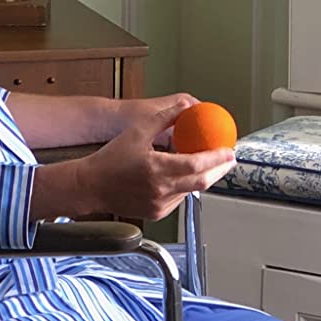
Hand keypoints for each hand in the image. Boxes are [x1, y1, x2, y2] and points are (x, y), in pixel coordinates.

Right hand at [30, 99, 234, 222]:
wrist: (91, 186)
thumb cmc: (110, 159)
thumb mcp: (136, 131)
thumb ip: (163, 118)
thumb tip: (184, 107)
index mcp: (156, 169)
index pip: (196, 165)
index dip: (216, 158)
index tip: (229, 150)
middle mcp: (160, 190)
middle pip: (202, 182)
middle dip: (219, 170)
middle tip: (228, 159)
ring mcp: (159, 205)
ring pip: (191, 191)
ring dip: (203, 178)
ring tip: (208, 165)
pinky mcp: (157, 213)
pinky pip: (179, 199)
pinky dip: (186, 187)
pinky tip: (184, 176)